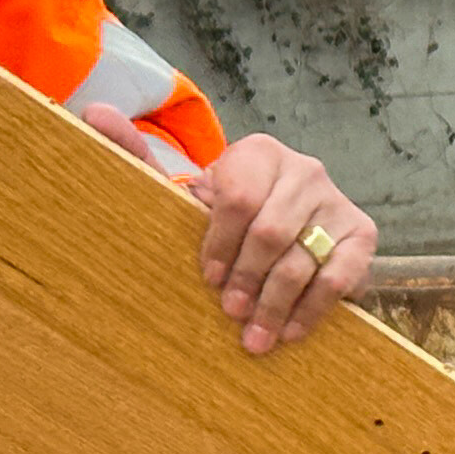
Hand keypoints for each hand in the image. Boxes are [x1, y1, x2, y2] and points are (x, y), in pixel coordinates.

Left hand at [82, 116, 378, 353]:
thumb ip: (135, 155)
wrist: (279, 231)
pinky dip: (312, 309)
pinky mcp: (361, 234)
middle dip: (248, 279)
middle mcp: (304, 169)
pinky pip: (339, 276)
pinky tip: (288, 332)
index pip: (237, 197)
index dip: (218, 244)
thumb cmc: (222, 220)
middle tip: (231, 314)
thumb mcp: (180, 193)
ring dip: (275, 304)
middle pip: (271, 231)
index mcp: (258, 152)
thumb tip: (93, 114)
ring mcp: (336, 201)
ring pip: (302, 258)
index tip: (208, 279)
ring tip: (254, 339)